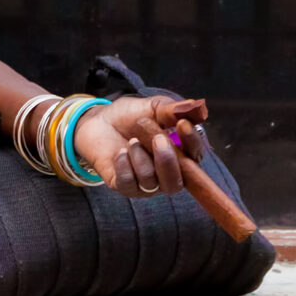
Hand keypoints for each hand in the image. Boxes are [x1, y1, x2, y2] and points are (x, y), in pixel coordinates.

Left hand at [74, 95, 211, 198]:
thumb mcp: (153, 108)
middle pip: (177, 181)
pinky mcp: (123, 187)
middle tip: (156, 137)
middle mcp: (167, 174)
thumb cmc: (130, 116)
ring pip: (151, 182)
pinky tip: (120, 152)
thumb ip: (173, 110)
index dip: (192, 142)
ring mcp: (145, 184)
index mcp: (181, 155)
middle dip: (168, 159)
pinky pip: (128, 184)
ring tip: (132, 141)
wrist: (98, 122)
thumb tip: (197, 108)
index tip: (182, 124)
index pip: (196, 156)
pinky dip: (125, 166)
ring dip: (141, 159)